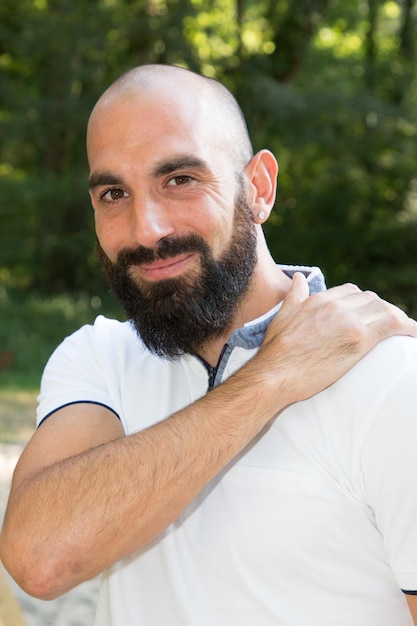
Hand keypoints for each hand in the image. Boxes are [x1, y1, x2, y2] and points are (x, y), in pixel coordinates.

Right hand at [258, 273, 416, 403]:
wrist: (274, 374)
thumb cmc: (274, 353)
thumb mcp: (282, 317)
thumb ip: (294, 296)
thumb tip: (297, 278)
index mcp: (318, 300)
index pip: (351, 292)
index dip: (363, 302)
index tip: (369, 314)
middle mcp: (335, 306)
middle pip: (370, 299)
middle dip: (382, 310)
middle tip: (389, 325)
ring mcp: (348, 321)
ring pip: (384, 310)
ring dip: (397, 319)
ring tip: (404, 331)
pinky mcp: (359, 339)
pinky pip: (392, 325)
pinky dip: (408, 328)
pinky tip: (415, 334)